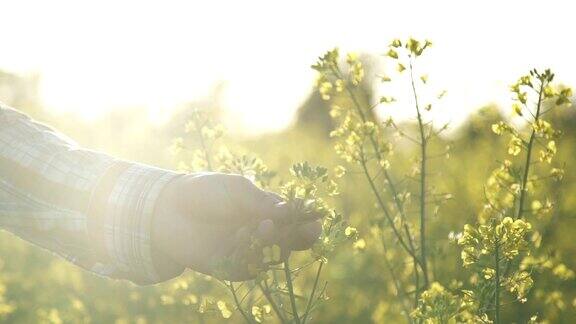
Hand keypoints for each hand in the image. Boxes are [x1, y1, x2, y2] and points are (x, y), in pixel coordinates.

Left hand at [151, 173, 321, 280]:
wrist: (168, 209)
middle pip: (291, 241)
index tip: (314, 221)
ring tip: (261, 227)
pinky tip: (242, 238)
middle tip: (295, 226)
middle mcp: (260, 233)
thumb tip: (290, 212)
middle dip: (296, 236)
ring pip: (274, 256)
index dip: (307, 222)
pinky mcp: (232, 268)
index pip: (295, 221)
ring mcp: (247, 252)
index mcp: (265, 211)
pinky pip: (252, 269)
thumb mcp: (237, 189)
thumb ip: (262, 202)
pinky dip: (251, 254)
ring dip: (273, 243)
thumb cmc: (204, 192)